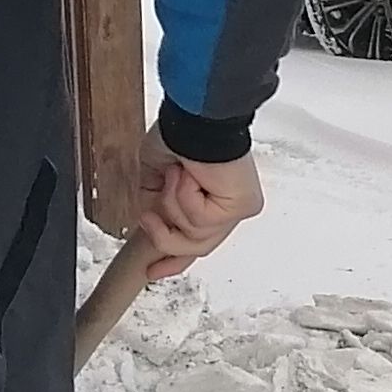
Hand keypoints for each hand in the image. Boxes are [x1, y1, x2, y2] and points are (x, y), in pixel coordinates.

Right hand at [132, 145, 263, 280]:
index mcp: (209, 201)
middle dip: (165, 238)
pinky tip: (188, 175)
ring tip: (174, 176)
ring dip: (173, 205)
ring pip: (195, 237)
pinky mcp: (243, 206)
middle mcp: (227, 208)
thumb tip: (148, 222)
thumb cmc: (178, 134)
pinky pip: (201, 221)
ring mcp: (237, 209)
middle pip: (197, 248)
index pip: (195, 241)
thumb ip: (154, 204)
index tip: (151, 272)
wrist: (193, 120)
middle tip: (149, 220)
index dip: (172, 259)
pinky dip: (185, 196)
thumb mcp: (153, 177)